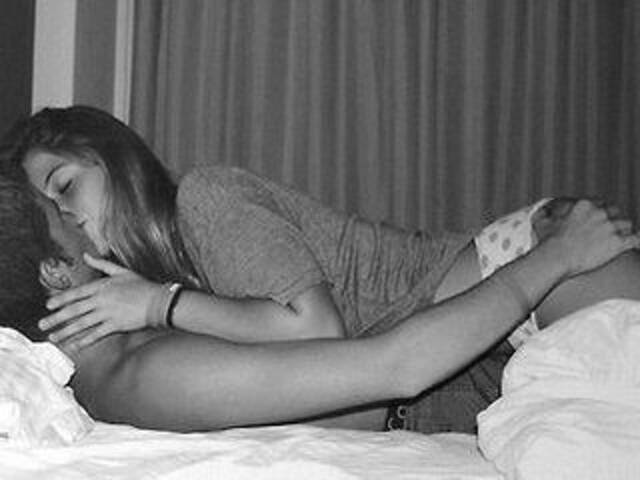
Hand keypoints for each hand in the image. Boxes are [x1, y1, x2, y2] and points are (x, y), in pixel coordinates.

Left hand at [40, 254, 161, 352]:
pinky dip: (84, 341)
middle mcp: (102, 300)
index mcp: (102, 286)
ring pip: (82, 324)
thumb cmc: (141, 285)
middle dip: (56, 318)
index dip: (61, 299)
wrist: (158, 301)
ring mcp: (108, 314)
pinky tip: (74, 346)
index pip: (77, 293)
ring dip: (66, 331)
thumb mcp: (121, 271)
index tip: (48, 305)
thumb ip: (102, 264)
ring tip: (53, 337)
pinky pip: (96, 334)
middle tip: (43, 324)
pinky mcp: (115, 325)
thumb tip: (86, 255)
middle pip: (74, 310)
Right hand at [536, 199, 639, 276]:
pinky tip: (632, 245)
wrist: (556, 257)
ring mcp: (610, 227)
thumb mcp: (542, 222)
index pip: (600, 204)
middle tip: (609, 229)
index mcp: (584, 205)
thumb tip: (541, 211)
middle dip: (613, 219)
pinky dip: (635, 242)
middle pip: (615, 212)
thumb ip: (544, 213)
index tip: (598, 220)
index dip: (600, 212)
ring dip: (623, 231)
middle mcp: (600, 213)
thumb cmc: (547, 242)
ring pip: (626, 224)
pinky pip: (636, 239)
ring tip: (619, 239)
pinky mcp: (618, 242)